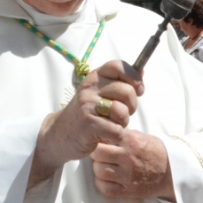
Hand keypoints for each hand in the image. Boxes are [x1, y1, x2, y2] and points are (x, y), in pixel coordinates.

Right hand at [28, 61, 144, 188]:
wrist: (60, 135)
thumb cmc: (87, 113)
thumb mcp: (100, 93)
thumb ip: (120, 82)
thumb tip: (142, 71)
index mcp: (95, 77)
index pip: (119, 66)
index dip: (134, 77)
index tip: (138, 90)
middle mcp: (90, 88)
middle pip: (127, 91)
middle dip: (131, 106)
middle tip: (122, 114)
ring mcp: (87, 106)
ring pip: (123, 112)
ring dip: (123, 123)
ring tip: (113, 125)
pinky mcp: (88, 125)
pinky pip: (116, 130)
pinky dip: (116, 136)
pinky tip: (107, 136)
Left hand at [91, 129, 175, 201]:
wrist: (173, 172)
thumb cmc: (156, 152)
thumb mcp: (142, 136)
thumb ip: (123, 135)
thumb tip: (103, 132)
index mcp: (131, 141)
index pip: (103, 136)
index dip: (98, 139)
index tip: (100, 141)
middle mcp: (128, 158)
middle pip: (97, 154)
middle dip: (96, 153)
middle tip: (100, 154)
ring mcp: (128, 176)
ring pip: (99, 171)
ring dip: (99, 168)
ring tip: (105, 166)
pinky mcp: (129, 191)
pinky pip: (105, 189)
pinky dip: (102, 184)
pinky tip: (107, 179)